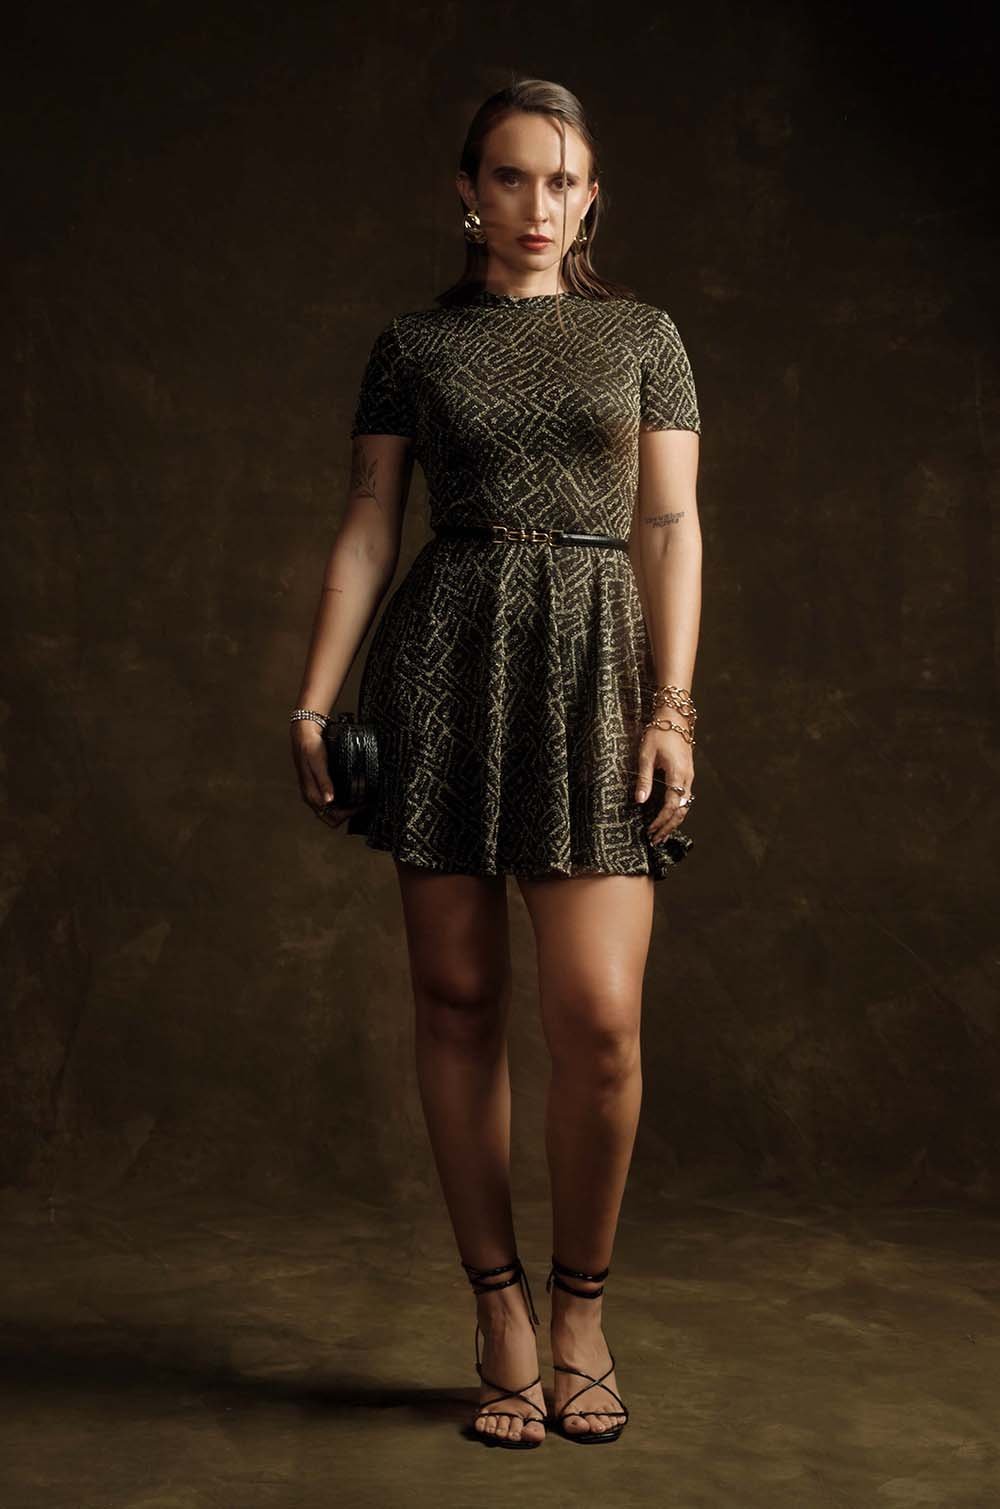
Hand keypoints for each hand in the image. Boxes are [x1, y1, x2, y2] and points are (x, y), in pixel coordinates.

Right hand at [290, 721, 366, 827]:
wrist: (304, 734)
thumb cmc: (310, 747)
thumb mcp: (318, 764)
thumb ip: (324, 782)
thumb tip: (328, 800)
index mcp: (311, 795)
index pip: (332, 817)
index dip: (348, 815)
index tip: (362, 804)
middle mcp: (313, 797)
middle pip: (333, 818)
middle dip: (349, 814)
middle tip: (365, 803)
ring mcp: (317, 792)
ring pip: (333, 811)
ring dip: (347, 808)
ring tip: (362, 798)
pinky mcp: (320, 785)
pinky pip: (334, 800)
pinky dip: (344, 801)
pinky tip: (353, 792)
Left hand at [634, 725, 694, 844]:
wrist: (674, 718)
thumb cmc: (658, 734)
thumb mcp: (646, 755)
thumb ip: (644, 779)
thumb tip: (640, 801)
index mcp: (677, 774)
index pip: (672, 805)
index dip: (661, 821)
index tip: (650, 831)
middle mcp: (687, 778)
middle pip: (681, 810)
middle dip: (669, 827)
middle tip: (656, 841)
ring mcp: (689, 776)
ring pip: (685, 805)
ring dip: (674, 822)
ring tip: (662, 835)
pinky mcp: (687, 774)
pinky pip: (685, 798)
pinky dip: (677, 811)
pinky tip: (669, 818)